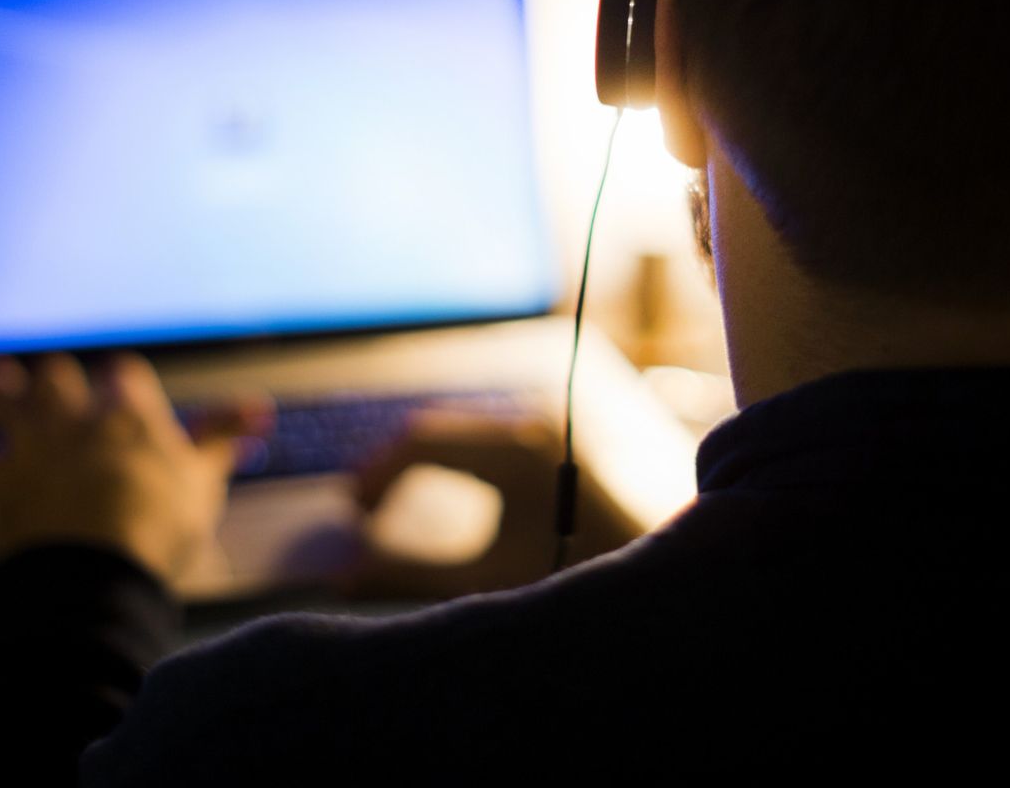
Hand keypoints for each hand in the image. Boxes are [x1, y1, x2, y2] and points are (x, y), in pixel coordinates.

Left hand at [0, 351, 269, 585]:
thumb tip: (260, 410)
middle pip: (57, 378)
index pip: (123, 376)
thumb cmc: (160, 522)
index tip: (122, 383)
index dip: (122, 381)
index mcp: (127, 413)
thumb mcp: (204, 479)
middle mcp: (75, 418)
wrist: (98, 567)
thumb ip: (222, 438)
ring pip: (5, 403)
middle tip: (52, 377)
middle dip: (55, 378)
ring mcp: (32, 447)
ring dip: (0, 390)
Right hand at [345, 408, 645, 599]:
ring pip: (463, 432)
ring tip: (393, 510)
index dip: (374, 477)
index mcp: (514, 453)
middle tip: (363, 514)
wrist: (669, 570)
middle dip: (392, 470)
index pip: (418, 442)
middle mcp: (532, 424)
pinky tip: (444, 499)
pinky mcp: (561, 437)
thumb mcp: (487, 585)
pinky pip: (491, 436)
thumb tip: (340, 579)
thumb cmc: (583, 575)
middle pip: (436, 430)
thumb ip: (408, 578)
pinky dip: (456, 461)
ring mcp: (550, 426)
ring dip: (423, 464)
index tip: (354, 518)